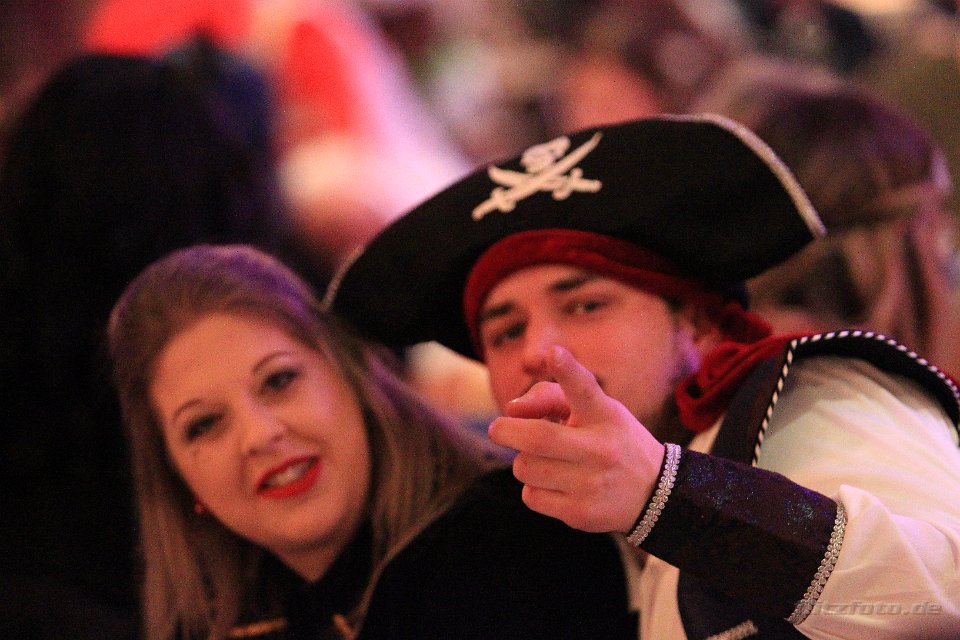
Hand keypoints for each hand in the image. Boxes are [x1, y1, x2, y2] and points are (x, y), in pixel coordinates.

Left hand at [488, 345, 665, 532]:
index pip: (585, 390)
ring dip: (523, 461)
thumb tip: (512, 409)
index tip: (554, 353)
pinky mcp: (581, 514)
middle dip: (506, 431)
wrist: (653, 494)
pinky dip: (532, 488)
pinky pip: (531, 497)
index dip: (568, 370)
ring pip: (526, 468)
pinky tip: (554, 484)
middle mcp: (601, 449)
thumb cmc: (611, 440)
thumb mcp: (595, 411)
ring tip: (542, 460)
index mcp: (606, 416)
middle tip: (497, 429)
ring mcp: (591, 484)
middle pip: (538, 438)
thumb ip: (550, 397)